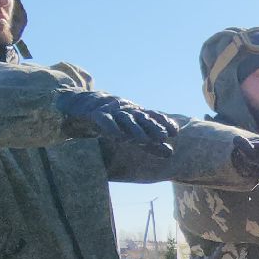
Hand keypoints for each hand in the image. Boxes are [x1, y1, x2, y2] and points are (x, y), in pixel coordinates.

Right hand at [56, 90, 179, 154]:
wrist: (84, 105)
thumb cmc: (114, 121)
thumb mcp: (133, 132)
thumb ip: (150, 143)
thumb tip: (171, 153)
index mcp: (136, 113)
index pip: (153, 116)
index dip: (163, 122)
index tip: (174, 132)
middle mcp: (126, 110)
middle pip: (141, 118)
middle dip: (152, 127)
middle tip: (163, 137)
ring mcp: (111, 111)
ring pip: (124, 119)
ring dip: (134, 129)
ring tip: (143, 140)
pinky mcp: (95, 114)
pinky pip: (104, 120)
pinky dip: (111, 127)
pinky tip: (118, 137)